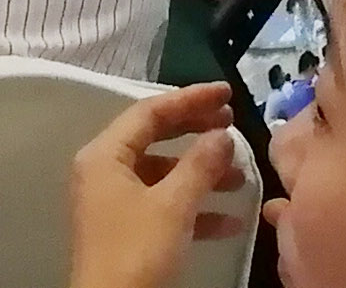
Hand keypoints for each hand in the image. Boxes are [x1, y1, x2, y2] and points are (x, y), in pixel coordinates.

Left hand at [65, 87, 250, 287]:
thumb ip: (200, 165)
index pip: (149, 111)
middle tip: (234, 124)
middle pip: (156, 138)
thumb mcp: (173, 206)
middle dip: (197, 133)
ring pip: (164, 176)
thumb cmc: (137, 251)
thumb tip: (222, 134)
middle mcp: (104, 171)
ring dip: (202, 175)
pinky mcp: (126, 230)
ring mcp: (113, 202)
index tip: (227, 93)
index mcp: (104, 155)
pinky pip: (164, 207)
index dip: (190, 99)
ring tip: (241, 177)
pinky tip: (230, 221)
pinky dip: (195, 210)